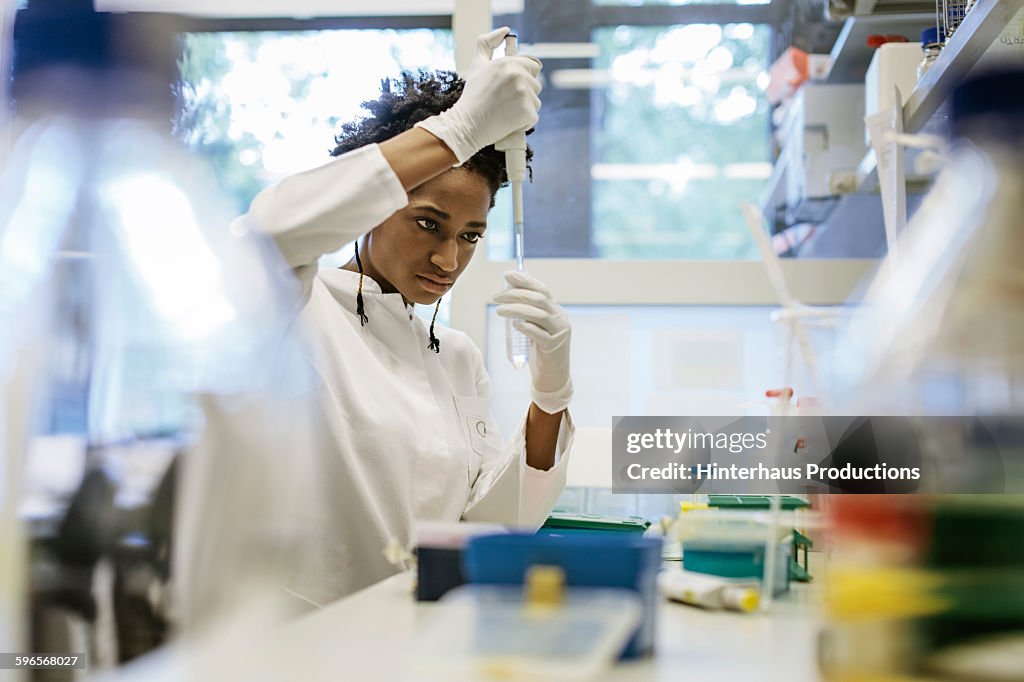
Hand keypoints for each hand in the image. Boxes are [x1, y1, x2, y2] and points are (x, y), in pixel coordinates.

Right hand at [415, 27, 541, 163]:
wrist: (467, 125)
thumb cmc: (472, 95)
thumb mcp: (477, 64)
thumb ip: (487, 42)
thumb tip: (505, 31)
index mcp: (509, 63)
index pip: (533, 66)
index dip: (523, 77)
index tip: (509, 87)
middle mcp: (519, 76)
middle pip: (536, 84)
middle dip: (524, 93)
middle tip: (504, 101)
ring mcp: (525, 95)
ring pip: (536, 101)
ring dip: (524, 107)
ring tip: (505, 111)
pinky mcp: (528, 113)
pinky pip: (533, 117)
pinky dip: (523, 122)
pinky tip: (508, 121)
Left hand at [493, 271, 571, 413]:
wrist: (552, 376)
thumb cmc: (540, 351)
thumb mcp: (535, 327)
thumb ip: (527, 313)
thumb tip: (508, 294)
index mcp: (556, 311)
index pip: (542, 290)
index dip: (526, 280)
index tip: (508, 275)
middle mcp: (560, 318)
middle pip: (538, 299)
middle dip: (515, 294)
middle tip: (496, 296)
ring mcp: (559, 332)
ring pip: (538, 314)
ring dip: (516, 309)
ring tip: (498, 310)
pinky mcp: (553, 347)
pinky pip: (539, 334)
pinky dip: (526, 327)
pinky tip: (514, 324)